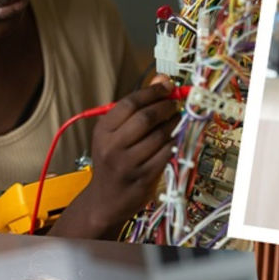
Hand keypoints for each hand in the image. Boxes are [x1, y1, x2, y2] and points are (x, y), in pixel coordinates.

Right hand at [53, 79, 179, 238]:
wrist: (105, 199)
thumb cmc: (112, 161)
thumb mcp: (113, 134)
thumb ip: (134, 108)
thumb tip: (160, 80)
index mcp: (103, 130)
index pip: (130, 103)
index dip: (153, 92)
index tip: (167, 86)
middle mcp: (112, 146)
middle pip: (145, 118)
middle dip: (165, 107)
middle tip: (174, 104)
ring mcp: (128, 163)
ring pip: (159, 136)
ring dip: (173, 125)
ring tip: (175, 120)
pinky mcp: (144, 177)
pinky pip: (166, 153)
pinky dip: (173, 143)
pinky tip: (173, 139)